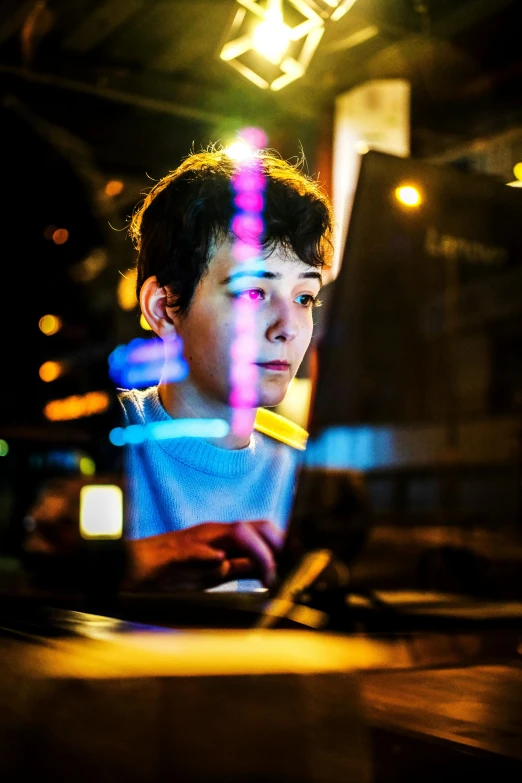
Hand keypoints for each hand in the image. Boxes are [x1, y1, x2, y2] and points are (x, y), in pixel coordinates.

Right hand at [125, 520, 283, 590]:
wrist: (134, 568)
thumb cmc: (173, 570)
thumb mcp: (213, 572)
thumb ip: (240, 568)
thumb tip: (268, 570)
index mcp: (222, 537)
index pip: (260, 529)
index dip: (281, 542)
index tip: (293, 562)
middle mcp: (213, 532)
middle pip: (253, 527)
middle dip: (274, 544)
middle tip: (282, 570)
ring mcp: (195, 540)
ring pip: (234, 532)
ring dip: (256, 551)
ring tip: (266, 574)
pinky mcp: (176, 552)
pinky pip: (196, 550)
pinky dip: (210, 556)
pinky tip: (219, 563)